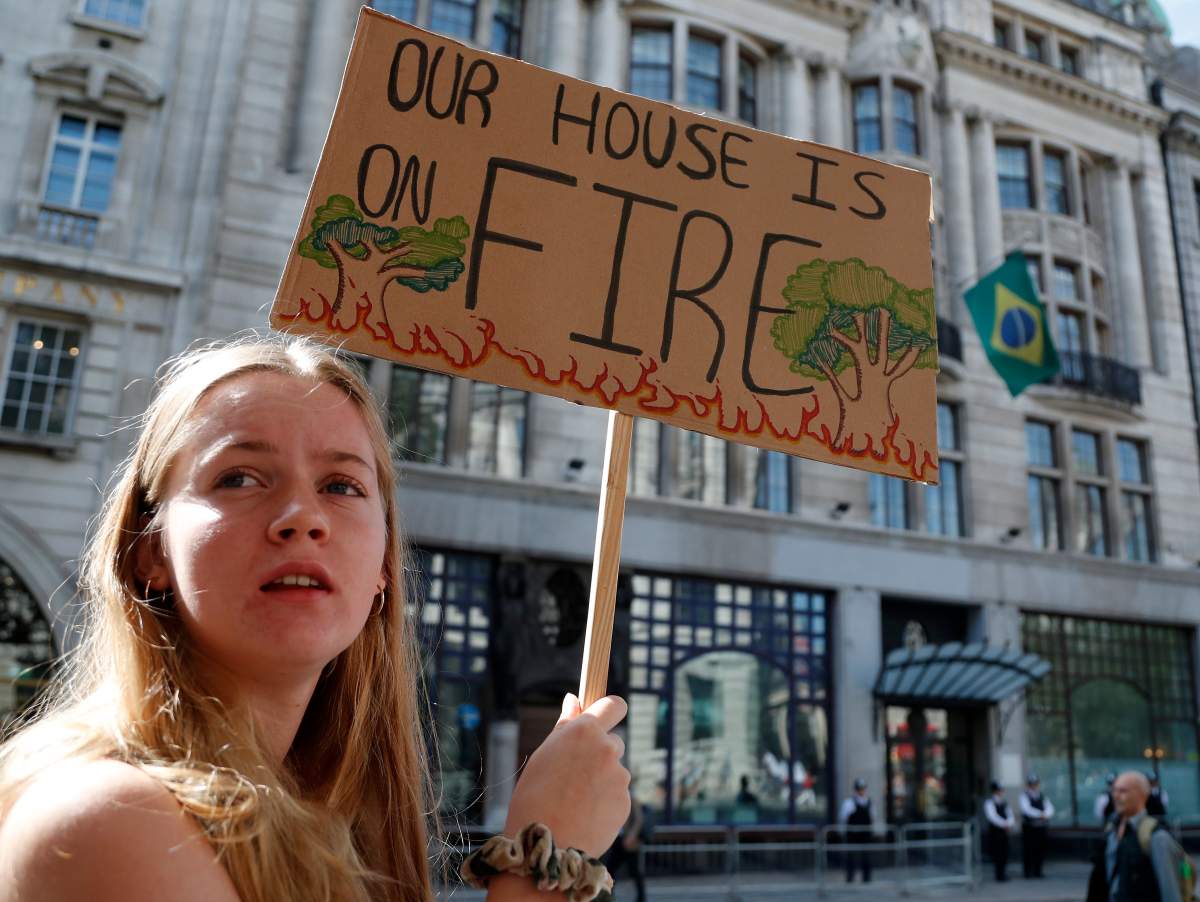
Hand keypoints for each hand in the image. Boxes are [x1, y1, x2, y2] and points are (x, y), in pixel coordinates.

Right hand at [504, 693, 630, 857]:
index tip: (606, 716)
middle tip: (574, 776)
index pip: (614, 705)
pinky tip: (584, 816)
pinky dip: (605, 803)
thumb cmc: (535, 797)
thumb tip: (574, 700)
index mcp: (585, 731)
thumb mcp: (544, 754)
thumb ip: (565, 725)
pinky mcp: (626, 802)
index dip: (610, 709)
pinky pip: (616, 796)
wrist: (546, 847)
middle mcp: (607, 749)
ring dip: (601, 781)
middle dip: (599, 754)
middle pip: (613, 742)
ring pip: (614, 771)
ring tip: (574, 802)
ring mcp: (620, 776)